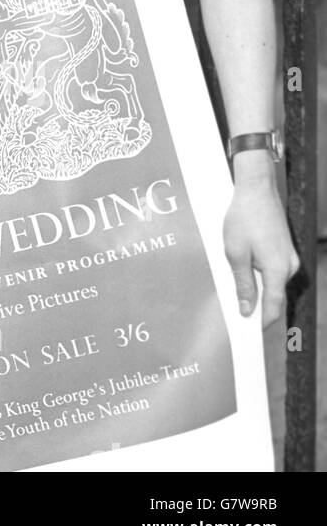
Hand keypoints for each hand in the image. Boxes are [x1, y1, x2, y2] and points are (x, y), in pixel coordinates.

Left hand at [223, 157, 299, 326]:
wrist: (256, 189)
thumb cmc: (243, 218)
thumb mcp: (235, 253)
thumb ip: (243, 284)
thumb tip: (248, 311)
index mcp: (278, 271)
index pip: (272, 307)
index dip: (261, 323)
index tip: (249, 336)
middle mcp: (289, 267)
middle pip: (273, 296)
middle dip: (256, 306)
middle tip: (236, 315)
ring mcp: (289, 258)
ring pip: (272, 282)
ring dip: (256, 287)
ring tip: (235, 288)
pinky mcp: (285, 249)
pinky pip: (272, 269)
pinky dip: (260, 274)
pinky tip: (243, 267)